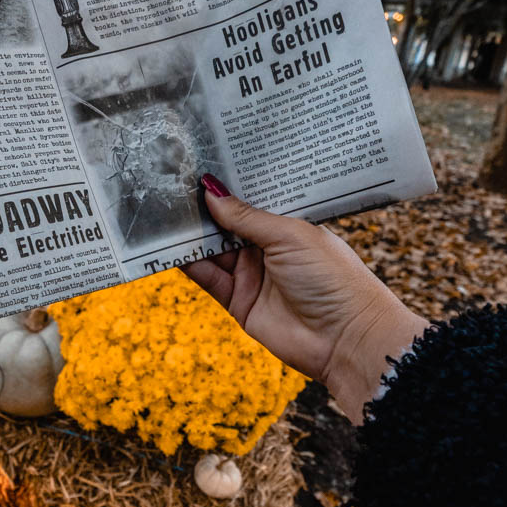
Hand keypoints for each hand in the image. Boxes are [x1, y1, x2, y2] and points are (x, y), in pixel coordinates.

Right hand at [182, 177, 428, 423]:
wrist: (344, 338)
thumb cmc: (331, 277)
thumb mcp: (288, 236)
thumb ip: (245, 217)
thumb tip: (210, 190)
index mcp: (287, 226)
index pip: (250, 202)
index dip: (226, 189)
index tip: (197, 168)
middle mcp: (268, 249)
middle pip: (226, 226)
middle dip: (202, 211)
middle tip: (170, 186)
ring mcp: (253, 276)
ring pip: (212, 251)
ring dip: (191, 236)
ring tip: (162, 213)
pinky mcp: (240, 302)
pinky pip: (209, 279)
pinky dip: (190, 265)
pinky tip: (170, 247)